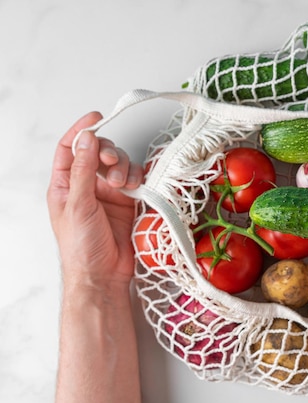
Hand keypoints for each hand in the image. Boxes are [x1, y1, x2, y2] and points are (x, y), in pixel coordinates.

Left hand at [47, 112, 143, 289]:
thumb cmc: (81, 248)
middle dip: (108, 153)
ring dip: (123, 168)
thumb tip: (86, 139)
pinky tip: (135, 187)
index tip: (96, 119)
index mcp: (65, 185)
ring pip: (120, 165)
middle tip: (111, 163)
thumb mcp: (77, 205)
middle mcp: (87, 186)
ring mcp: (109, 194)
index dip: (81, 131)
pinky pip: (136, 180)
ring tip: (122, 184)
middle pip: (99, 153)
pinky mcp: (128, 202)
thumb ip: (82, 170)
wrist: (103, 275)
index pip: (70, 149)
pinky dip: (138, 178)